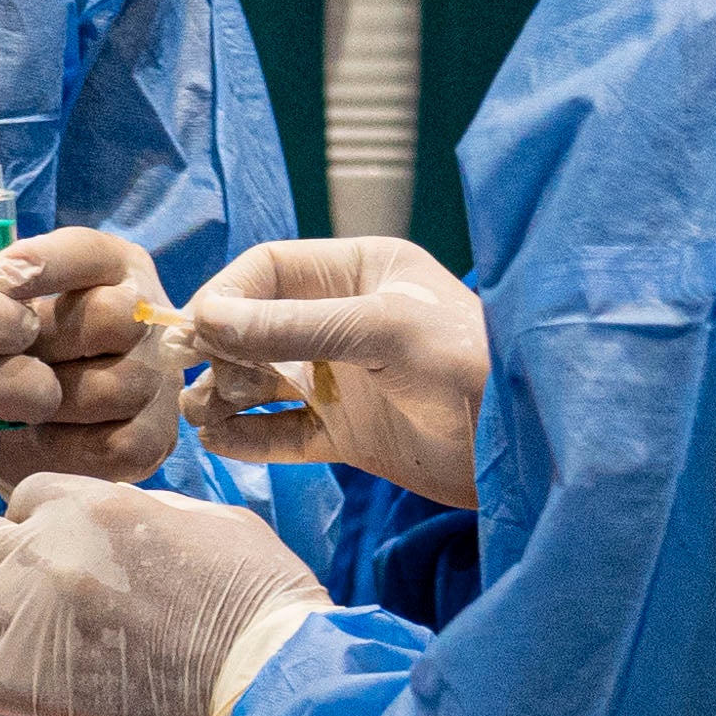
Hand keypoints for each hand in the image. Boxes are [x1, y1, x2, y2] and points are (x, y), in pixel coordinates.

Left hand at [0, 226, 184, 483]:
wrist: (47, 424)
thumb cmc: (22, 350)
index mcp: (114, 268)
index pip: (90, 252)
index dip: (48, 261)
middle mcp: (149, 315)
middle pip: (114, 316)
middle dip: (48, 343)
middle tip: (5, 363)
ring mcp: (160, 378)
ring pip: (110, 387)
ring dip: (50, 401)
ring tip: (10, 406)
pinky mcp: (156, 436)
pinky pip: (111, 444)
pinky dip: (62, 446)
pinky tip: (33, 439)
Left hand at [0, 473, 321, 715]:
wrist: (260, 673)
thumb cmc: (256, 595)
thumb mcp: (209, 518)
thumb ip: (148, 512)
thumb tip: (126, 519)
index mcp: (90, 502)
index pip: (23, 494)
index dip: (18, 513)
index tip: (18, 529)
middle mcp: (41, 551)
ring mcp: (23, 617)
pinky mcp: (22, 684)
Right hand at [176, 235, 487, 508]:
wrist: (521, 447)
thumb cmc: (466, 363)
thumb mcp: (378, 330)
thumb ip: (290, 327)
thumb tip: (204, 321)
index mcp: (359, 270)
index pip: (268, 268)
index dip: (225, 295)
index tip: (195, 330)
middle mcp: (344, 320)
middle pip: (254, 326)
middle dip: (219, 351)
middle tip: (194, 379)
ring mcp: (344, 380)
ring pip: (260, 381)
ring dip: (224, 395)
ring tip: (204, 415)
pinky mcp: (347, 433)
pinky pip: (281, 432)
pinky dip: (247, 437)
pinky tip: (222, 442)